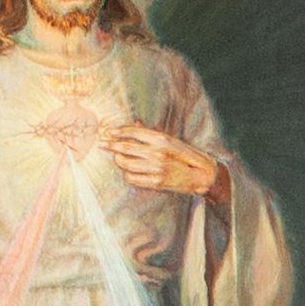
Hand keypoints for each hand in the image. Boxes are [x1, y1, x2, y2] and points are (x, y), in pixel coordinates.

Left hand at [105, 120, 227, 205]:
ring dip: (118, 160)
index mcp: (162, 139)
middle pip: (125, 147)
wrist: (202, 175)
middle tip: (101, 143)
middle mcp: (157, 153)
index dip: (117, 131)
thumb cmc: (186, 155)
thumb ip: (151, 133)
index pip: (133, 132)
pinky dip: (127, 173)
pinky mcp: (156, 182)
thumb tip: (135, 123)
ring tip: (117, 157)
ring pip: (126, 163)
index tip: (107, 132)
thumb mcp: (171, 140)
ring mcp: (156, 169)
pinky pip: (132, 178)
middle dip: (110, 144)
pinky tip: (128, 170)